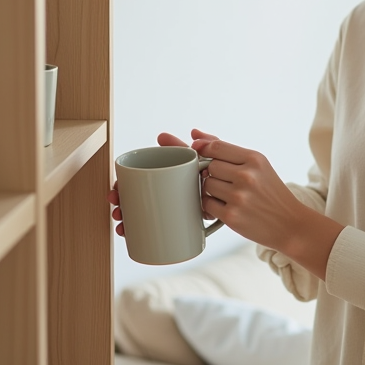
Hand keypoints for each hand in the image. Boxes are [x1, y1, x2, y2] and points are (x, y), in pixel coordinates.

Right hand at [106, 128, 220, 237]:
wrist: (247, 202)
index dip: (127, 177)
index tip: (117, 185)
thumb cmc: (231, 177)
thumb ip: (212, 144)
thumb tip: (194, 133)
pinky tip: (127, 231)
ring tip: (121, 220)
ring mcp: (173, 206)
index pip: (145, 171)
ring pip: (142, 209)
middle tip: (116, 201)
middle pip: (138, 191)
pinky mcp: (178, 222)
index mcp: (175, 170)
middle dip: (122, 197)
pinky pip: (154, 226)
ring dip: (125, 214)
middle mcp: (169, 187)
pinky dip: (137, 228)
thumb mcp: (222, 159)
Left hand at [192, 137, 311, 253]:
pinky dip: (212, 206)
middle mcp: (247, 176)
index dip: (205, 151)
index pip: (217, 146)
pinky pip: (206, 204)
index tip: (206, 156)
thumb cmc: (271, 192)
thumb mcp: (258, 166)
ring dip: (212, 191)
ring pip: (206, 185)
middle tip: (228, 182)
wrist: (289, 223)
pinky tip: (226, 207)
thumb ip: (226, 150)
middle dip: (214, 174)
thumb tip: (195, 134)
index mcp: (255, 159)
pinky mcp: (231, 216)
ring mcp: (239, 197)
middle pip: (209, 166)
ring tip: (228, 196)